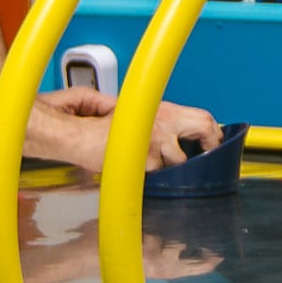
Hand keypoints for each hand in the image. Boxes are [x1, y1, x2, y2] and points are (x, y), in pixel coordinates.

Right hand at [26, 90, 225, 178]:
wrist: (69, 134)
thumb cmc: (86, 124)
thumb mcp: (122, 111)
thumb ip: (144, 119)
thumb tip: (164, 132)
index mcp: (157, 107)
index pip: (200, 116)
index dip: (210, 132)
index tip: (212, 143)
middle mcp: (161, 120)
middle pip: (203, 127)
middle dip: (209, 146)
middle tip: (206, 159)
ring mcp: (155, 140)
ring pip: (179, 161)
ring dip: (168, 168)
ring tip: (147, 164)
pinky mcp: (144, 159)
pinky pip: (156, 174)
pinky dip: (146, 175)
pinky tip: (133, 169)